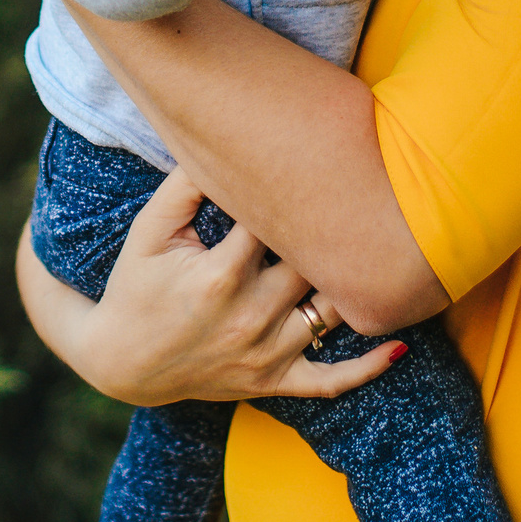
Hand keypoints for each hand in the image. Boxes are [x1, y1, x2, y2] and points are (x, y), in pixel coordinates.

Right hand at [16, 170, 403, 406]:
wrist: (122, 361)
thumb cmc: (136, 285)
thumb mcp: (148, 230)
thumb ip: (184, 186)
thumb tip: (220, 139)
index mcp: (220, 275)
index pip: (276, 221)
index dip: (297, 191)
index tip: (317, 164)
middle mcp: (250, 318)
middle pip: (314, 263)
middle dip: (333, 232)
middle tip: (364, 196)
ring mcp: (266, 355)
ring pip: (332, 313)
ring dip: (356, 285)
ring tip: (383, 249)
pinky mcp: (274, 382)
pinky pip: (330, 382)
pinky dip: (367, 369)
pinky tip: (398, 345)